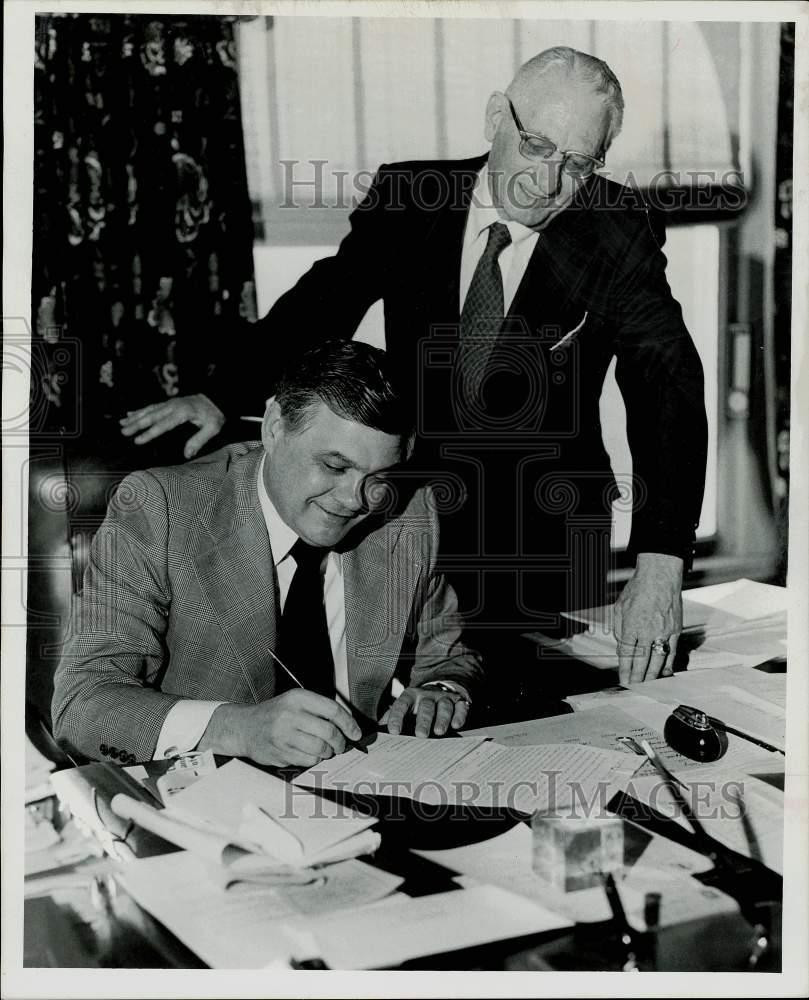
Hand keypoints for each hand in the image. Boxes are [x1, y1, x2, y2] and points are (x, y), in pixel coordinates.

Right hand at [120, 394, 224, 458]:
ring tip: (121, 423)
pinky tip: (130, 413)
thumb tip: (187, 455)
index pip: (162, 425)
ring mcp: (170, 403)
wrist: (217, 397)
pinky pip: (152, 406)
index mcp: (182, 413)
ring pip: (149, 410)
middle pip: (151, 416)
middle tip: (122, 432)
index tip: (137, 440)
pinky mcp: (170, 402)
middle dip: (136, 424)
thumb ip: (199, 440)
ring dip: (134, 417)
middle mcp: (173, 406)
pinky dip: (140, 410)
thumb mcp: (213, 428)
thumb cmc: (216, 414)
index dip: (149, 433)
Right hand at [202, 690, 361, 767]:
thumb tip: (347, 726)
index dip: (349, 724)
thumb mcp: (294, 702)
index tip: (356, 733)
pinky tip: (309, 753)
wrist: (244, 727)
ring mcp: (284, 735)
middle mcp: (290, 715)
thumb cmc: (274, 714)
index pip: (332, 710)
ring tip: (325, 750)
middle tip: (341, 745)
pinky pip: (308, 760)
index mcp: (297, 698)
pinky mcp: (280, 752)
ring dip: (328, 752)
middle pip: (329, 732)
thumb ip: (319, 709)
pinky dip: (314, 759)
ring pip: (321, 749)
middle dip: (341, 742)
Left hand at [384, 685, 469, 737]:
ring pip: (443, 706)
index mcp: (410, 696)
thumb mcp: (403, 708)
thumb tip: (373, 734)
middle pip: (425, 707)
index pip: (401, 705)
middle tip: (420, 735)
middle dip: (423, 721)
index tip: (394, 731)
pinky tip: (456, 725)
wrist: (440, 688)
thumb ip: (390, 719)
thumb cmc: (417, 706)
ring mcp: (443, 698)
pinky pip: (460, 707)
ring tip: (439, 732)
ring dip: (442, 719)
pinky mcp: (458, 702)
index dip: (397, 717)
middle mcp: (427, 695)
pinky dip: (459, 716)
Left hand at [613, 552, 682, 683]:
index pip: (627, 654)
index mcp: (632, 625)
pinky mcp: (675, 630)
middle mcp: (648, 631)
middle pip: (642, 661)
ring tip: (647, 684)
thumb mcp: (619, 608)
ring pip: (658, 659)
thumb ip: (619, 629)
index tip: (623, 680)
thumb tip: (623, 648)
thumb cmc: (637, 590)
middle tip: (634, 687)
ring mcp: (664, 631)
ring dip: (652, 674)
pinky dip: (668, 664)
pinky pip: (672, 651)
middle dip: (637, 677)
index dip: (625, 669)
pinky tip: (663, 672)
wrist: (659, 576)